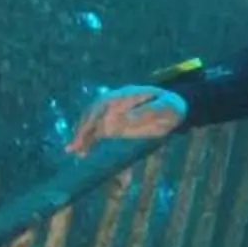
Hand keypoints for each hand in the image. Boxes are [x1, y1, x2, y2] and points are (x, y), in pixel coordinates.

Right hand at [67, 85, 186, 155]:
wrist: (173, 107)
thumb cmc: (171, 108)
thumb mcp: (165, 109)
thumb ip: (147, 112)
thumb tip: (124, 118)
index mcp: (128, 95)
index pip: (107, 103)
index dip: (98, 116)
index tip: (94, 132)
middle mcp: (116, 101)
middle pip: (94, 112)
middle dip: (84, 128)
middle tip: (76, 146)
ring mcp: (113, 111)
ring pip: (92, 120)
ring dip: (82, 135)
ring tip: (74, 151)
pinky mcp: (114, 122)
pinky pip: (97, 130)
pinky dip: (87, 139)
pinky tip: (82, 152)